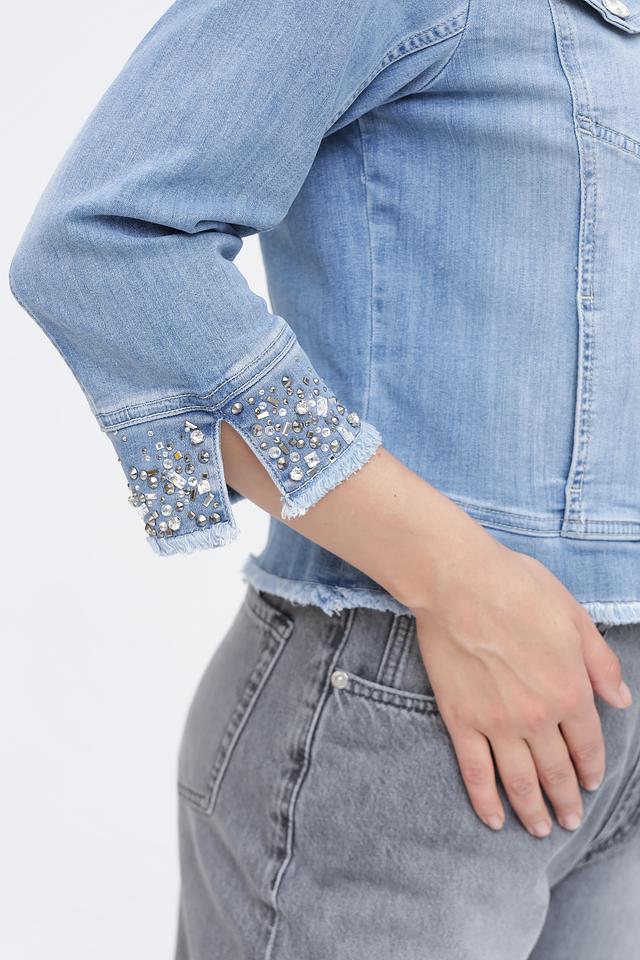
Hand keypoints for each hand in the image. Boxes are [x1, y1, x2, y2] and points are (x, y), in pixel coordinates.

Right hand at [412, 540, 632, 836]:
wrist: (459, 583)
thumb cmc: (518, 589)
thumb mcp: (575, 617)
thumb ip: (601, 663)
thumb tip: (621, 700)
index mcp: (570, 690)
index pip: (587, 744)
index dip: (591, 769)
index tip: (591, 784)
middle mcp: (538, 716)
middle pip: (556, 772)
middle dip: (567, 801)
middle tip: (570, 820)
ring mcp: (497, 723)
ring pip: (520, 781)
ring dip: (533, 811)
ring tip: (541, 829)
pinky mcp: (461, 721)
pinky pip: (475, 772)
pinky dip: (486, 801)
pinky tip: (494, 819)